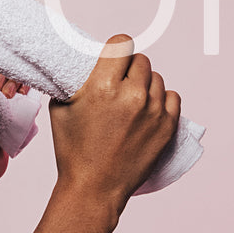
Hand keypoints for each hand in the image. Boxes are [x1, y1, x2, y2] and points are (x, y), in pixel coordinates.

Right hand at [47, 34, 179, 214]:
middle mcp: (132, 95)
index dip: (116, 49)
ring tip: (131, 102)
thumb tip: (83, 61)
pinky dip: (161, 100)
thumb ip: (75, 80)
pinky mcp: (167, 127)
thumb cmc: (73, 150)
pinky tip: (147, 110)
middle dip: (129, 69)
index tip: (113, 58)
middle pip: (141, 60)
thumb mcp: (60, 108)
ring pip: (157, 78)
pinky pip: (172, 96)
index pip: (122, 44)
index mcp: (102, 86)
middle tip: (119, 85)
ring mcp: (153, 112)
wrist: (93, 188)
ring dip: (145, 84)